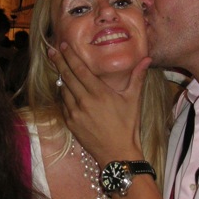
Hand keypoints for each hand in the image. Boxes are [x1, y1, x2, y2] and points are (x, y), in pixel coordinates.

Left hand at [47, 42, 150, 164]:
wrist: (118, 153)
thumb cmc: (128, 125)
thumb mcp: (133, 100)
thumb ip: (137, 77)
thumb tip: (147, 58)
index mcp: (99, 93)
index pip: (79, 70)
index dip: (69, 56)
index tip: (62, 46)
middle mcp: (84, 101)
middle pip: (67, 77)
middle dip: (59, 62)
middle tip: (52, 51)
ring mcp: (75, 113)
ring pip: (63, 90)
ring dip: (60, 78)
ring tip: (58, 66)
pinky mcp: (71, 123)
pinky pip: (63, 104)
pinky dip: (63, 95)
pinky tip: (64, 89)